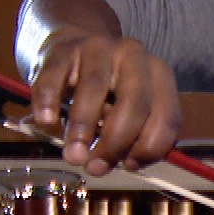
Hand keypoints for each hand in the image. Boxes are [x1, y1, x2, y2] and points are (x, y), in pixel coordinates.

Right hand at [28, 28, 181, 176]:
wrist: (75, 47)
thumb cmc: (107, 90)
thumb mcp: (130, 108)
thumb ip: (132, 135)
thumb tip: (122, 163)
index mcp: (159, 74)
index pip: (166, 116)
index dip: (149, 148)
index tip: (128, 166)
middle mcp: (134, 56)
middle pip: (133, 104)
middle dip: (115, 143)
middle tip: (95, 167)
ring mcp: (98, 48)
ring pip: (94, 88)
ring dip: (83, 129)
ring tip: (73, 156)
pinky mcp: (63, 50)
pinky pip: (55, 78)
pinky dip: (49, 103)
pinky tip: (47, 122)